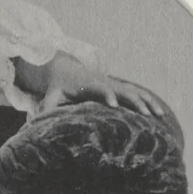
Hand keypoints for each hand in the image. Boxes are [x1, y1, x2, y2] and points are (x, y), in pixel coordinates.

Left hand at [35, 53, 165, 117]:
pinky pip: (136, 93)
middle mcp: (105, 82)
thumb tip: (33, 124)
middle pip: (123, 90)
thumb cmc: (58, 87)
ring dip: (147, 102)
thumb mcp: (51, 96)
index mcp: (89, 84)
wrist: (65, 69)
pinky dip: (148, 101)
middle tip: (145, 114)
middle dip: (135, 102)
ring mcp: (113, 84)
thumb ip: (46, 108)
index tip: (113, 105)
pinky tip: (159, 112)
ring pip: (134, 92)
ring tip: (159, 115)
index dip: (107, 95)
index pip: (100, 89)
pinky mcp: (118, 87)